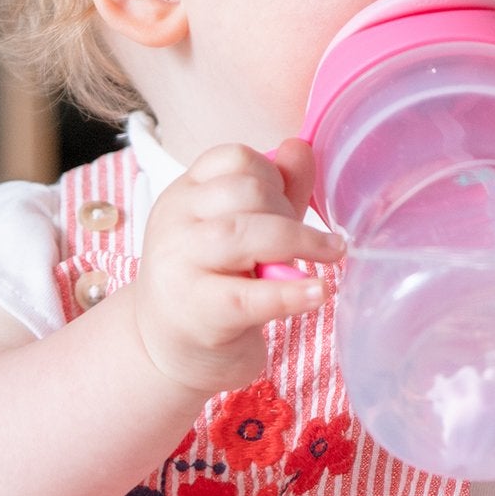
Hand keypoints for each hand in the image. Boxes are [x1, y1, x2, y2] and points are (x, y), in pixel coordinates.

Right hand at [130, 139, 344, 393]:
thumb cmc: (210, 285)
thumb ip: (275, 191)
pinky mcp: (195, 310)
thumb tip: (301, 147)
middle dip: (288, 211)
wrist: (164, 348)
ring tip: (330, 256)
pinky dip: (290, 293)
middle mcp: (175, 221)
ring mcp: (179, 265)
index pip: (233, 158)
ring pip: (242, 233)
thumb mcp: (242, 232)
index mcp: (185, 194)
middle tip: (307, 241)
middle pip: (244, 191)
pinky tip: (317, 293)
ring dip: (298, 240)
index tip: (287, 205)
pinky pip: (248, 295)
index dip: (273, 174)